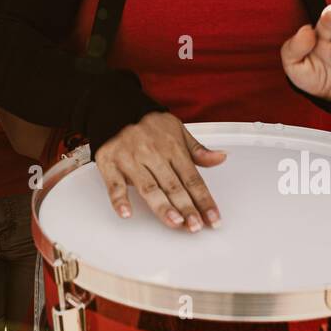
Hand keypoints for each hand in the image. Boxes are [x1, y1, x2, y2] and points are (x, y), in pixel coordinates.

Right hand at [94, 111, 225, 231]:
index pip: (192, 178)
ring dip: (162, 207)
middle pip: (173, 186)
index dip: (204, 200)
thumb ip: (197, 149)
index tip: (213, 218)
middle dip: (186, 207)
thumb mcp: (177, 129)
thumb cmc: (147, 122)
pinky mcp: (110, 163)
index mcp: (172, 147)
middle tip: (195, 226)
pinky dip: (119, 199)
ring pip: (148, 187)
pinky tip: (126, 212)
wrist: (114, 104)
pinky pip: (114, 184)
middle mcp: (153, 154)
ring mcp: (130, 159)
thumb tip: (220, 158)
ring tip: (174, 222)